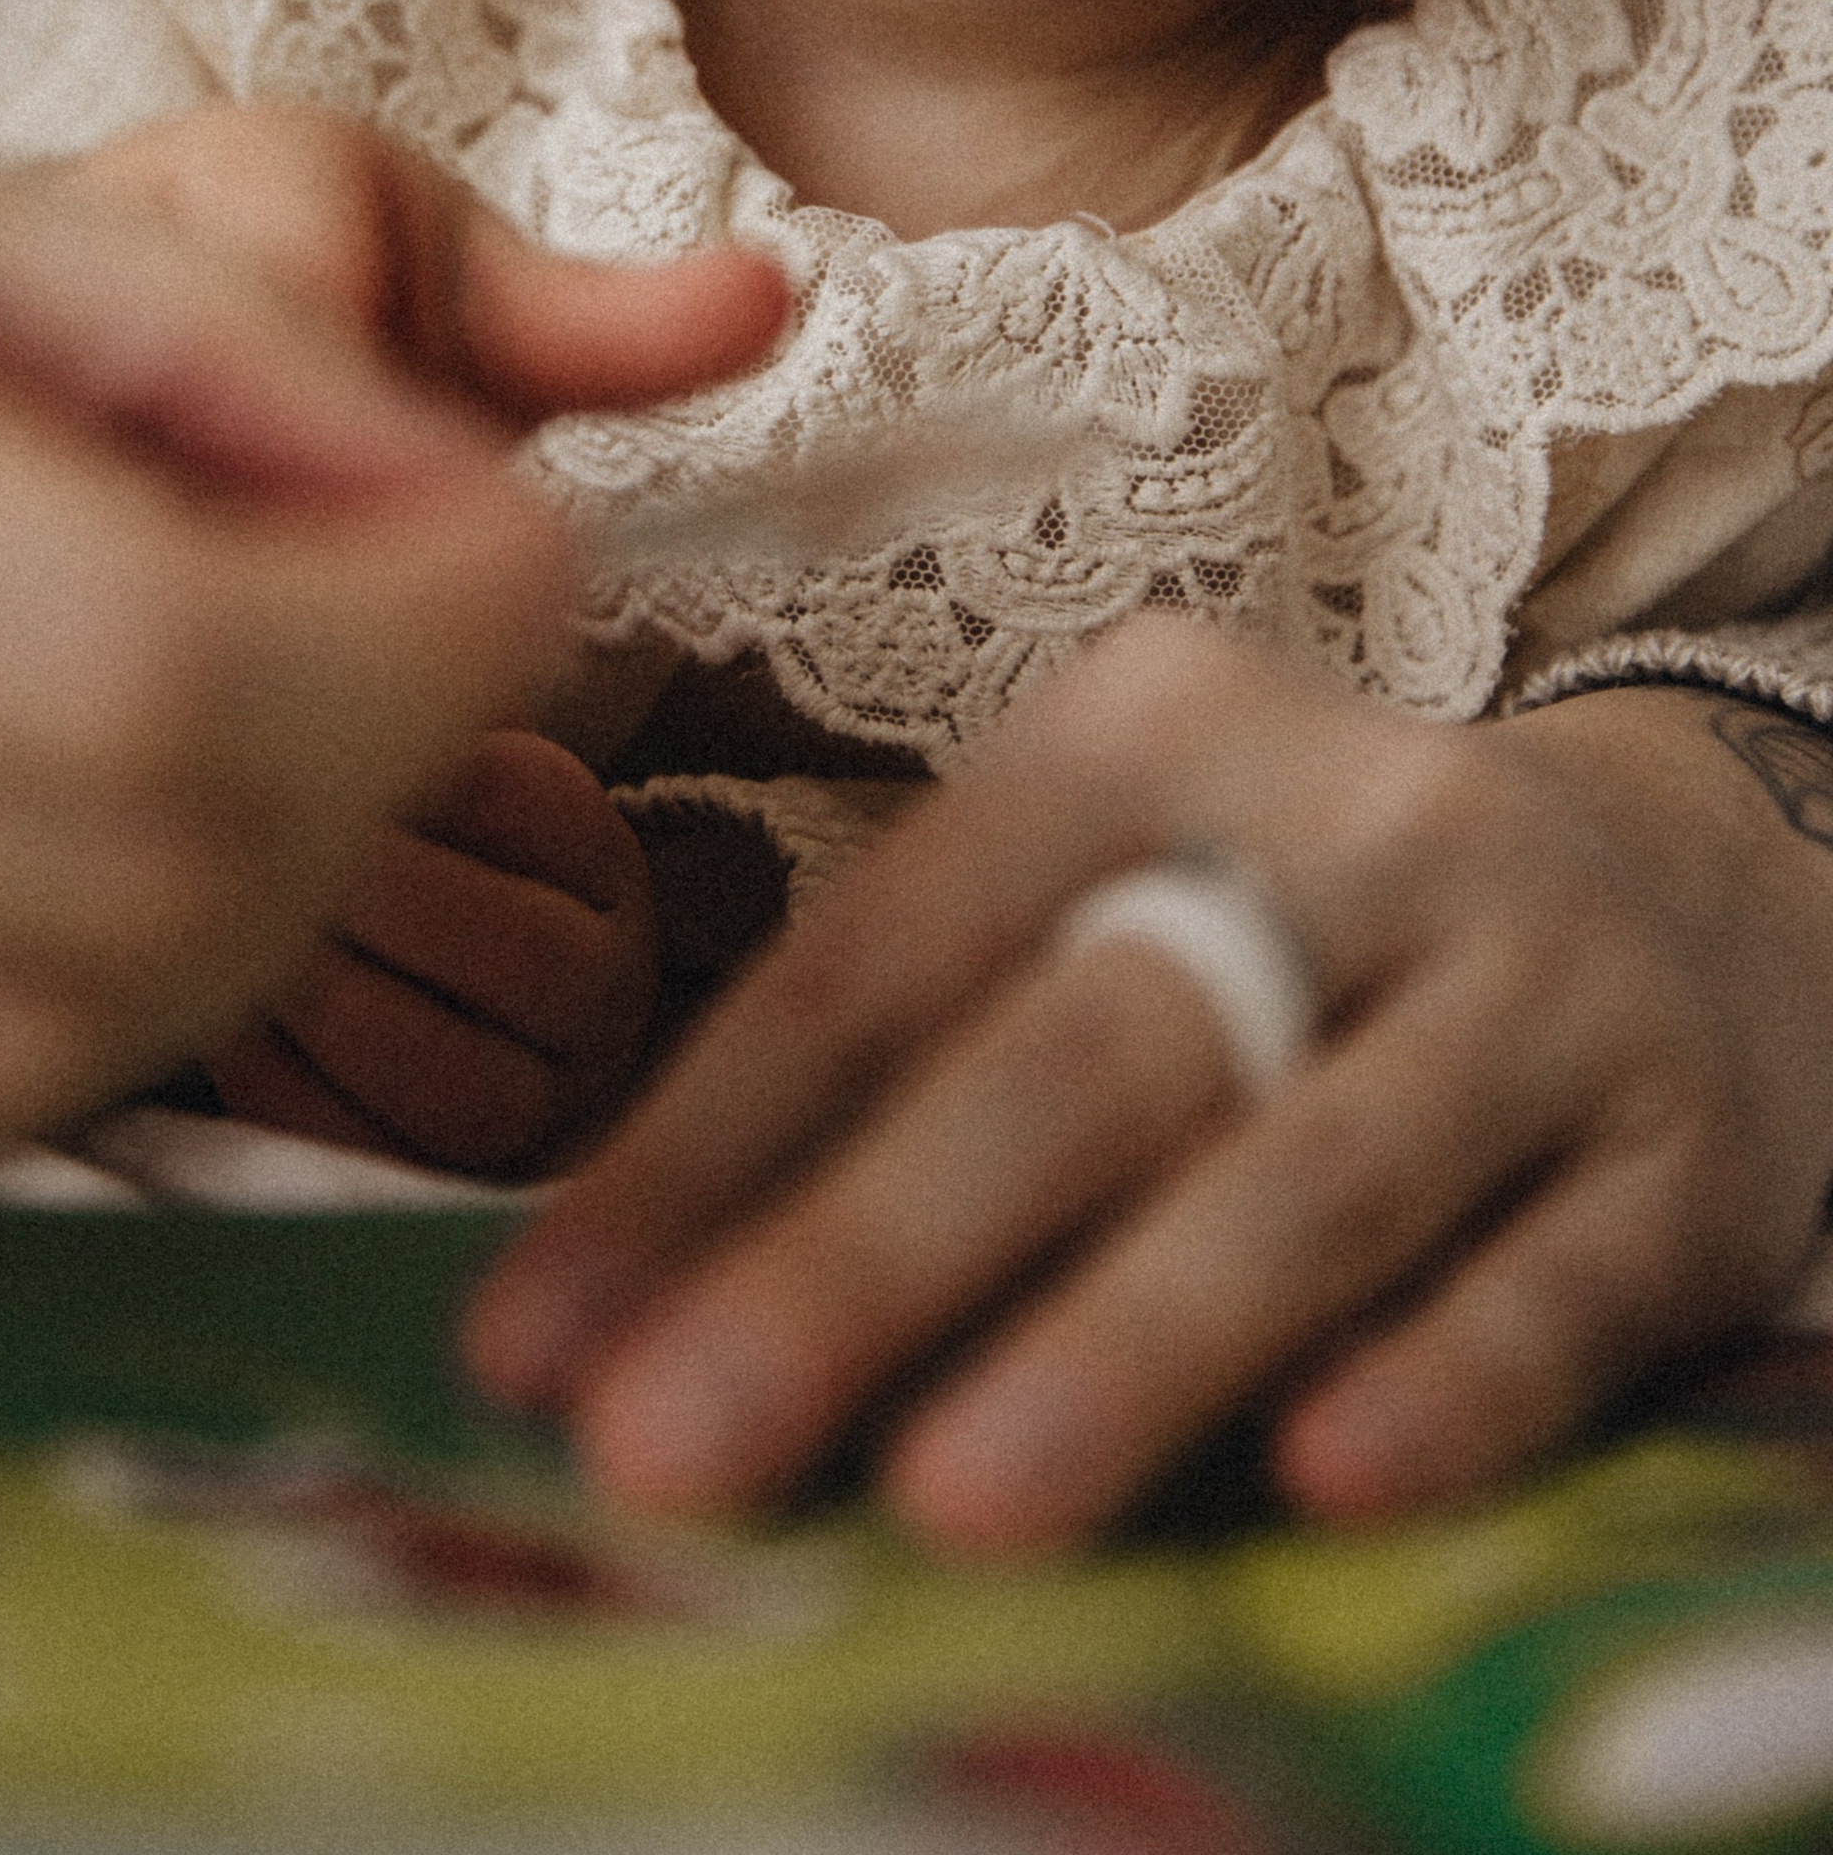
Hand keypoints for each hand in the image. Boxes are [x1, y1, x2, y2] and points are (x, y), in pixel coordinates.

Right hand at [0, 0, 762, 1163]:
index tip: (532, 537)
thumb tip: (454, 487)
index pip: (130, 654)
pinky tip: (92, 792)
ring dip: (272, 874)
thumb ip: (128, 320)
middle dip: (389, 748)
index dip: (417, 631)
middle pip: (129, 869)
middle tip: (439, 593)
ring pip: (51, 1034)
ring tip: (281, 675)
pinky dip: (88, 961)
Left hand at [466, 614, 1832, 1548]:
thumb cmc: (1304, 929)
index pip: (879, 953)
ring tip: (955, 1498)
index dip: (696, 1152)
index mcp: (1139, 730)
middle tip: (676, 1439)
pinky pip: (1555, 1281)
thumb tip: (629, 1311)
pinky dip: (1444, 1380)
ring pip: (1309, 1167)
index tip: (536, 1339)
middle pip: (1074, 1052)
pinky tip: (1328, 1472)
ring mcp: (1531, 982)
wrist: (1692, 897)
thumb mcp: (1112, 907)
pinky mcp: (1682, 1150)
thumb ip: (915, 1069)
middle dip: (859, 1256)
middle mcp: (1342, 824)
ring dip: (1124, 1337)